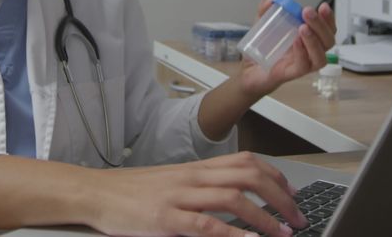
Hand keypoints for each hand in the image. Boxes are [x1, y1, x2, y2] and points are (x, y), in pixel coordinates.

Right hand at [84, 152, 306, 236]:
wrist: (94, 193)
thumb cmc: (132, 192)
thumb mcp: (172, 183)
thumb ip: (201, 188)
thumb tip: (232, 200)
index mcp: (195, 168)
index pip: (245, 162)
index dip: (275, 176)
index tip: (292, 193)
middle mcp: (192, 177)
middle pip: (248, 175)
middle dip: (280, 196)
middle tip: (297, 216)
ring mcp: (179, 197)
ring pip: (233, 197)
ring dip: (265, 216)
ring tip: (283, 232)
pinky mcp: (166, 218)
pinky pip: (206, 225)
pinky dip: (232, 233)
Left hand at [238, 0, 336, 97]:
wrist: (248, 70)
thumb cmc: (262, 51)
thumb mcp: (262, 26)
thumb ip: (265, 11)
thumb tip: (271, 0)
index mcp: (307, 39)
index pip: (327, 30)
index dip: (328, 19)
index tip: (323, 6)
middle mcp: (309, 52)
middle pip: (327, 41)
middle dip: (321, 25)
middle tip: (308, 12)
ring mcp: (302, 64)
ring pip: (320, 57)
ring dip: (314, 40)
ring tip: (303, 27)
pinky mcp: (291, 74)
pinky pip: (303, 66)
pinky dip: (302, 53)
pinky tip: (296, 42)